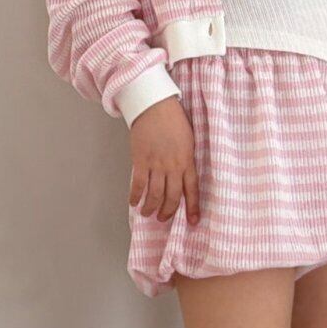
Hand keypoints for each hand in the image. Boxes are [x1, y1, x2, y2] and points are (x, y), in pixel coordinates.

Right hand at [129, 97, 200, 224]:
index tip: (193, 222)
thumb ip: (186, 159)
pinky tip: (133, 202)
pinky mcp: (140, 160)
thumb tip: (182, 176)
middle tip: (162, 218)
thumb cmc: (174, 120)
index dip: (192, 207)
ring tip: (147, 213)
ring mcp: (156, 164)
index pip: (192, 189)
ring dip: (150, 207)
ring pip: (155, 194)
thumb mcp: (188, 140)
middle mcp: (173, 166)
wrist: (155, 105)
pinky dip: (135, 196)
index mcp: (187, 161)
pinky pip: (138, 184)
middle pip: (172, 197)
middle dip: (167, 211)